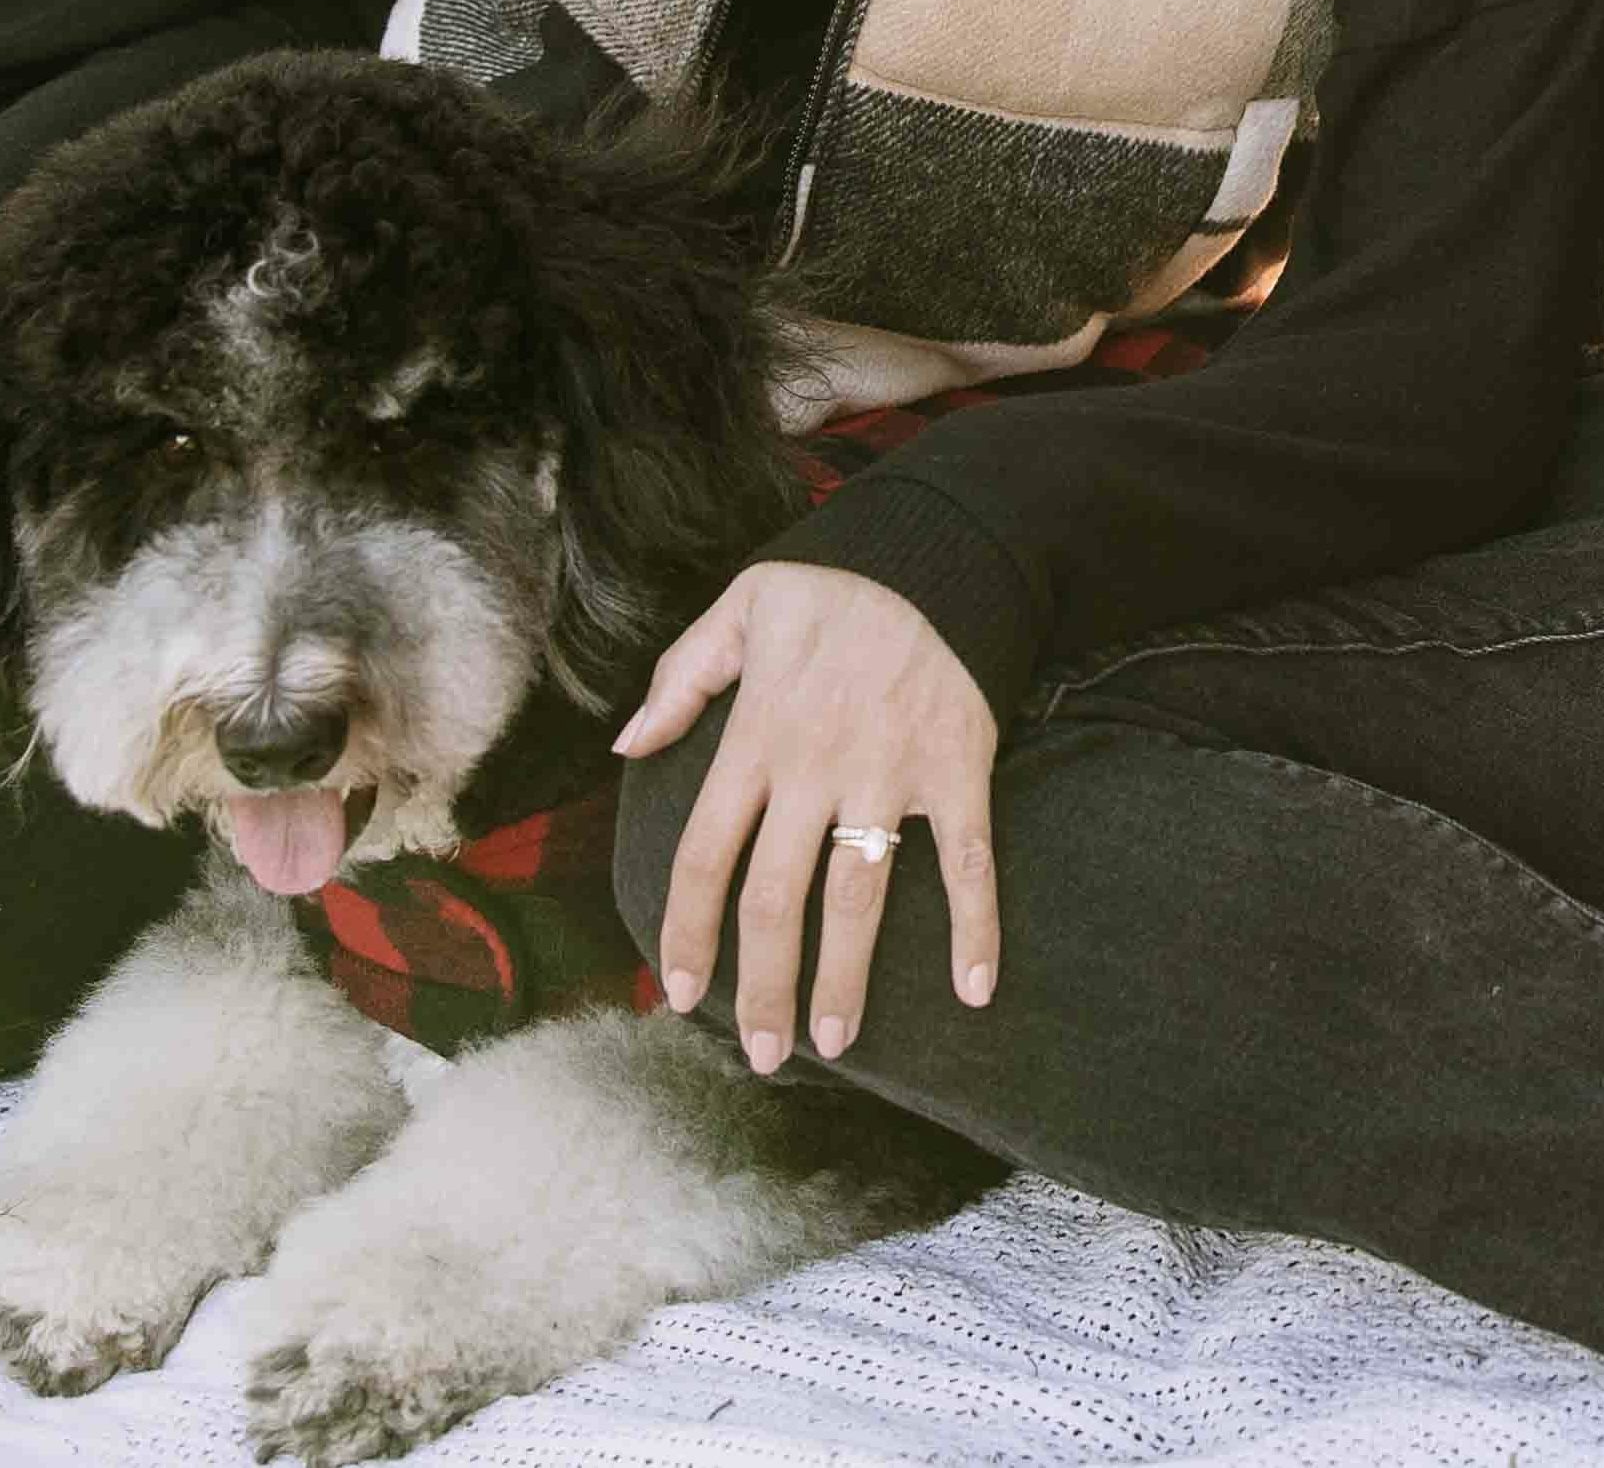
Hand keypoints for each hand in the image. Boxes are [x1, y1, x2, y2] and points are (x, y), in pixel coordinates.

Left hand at [620, 562, 1001, 1072]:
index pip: (704, 855)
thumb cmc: (834, 584)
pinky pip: (966, 863)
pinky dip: (976, 928)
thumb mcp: (737, 610)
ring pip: (857, 898)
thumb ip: (680, 681)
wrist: (938, 550)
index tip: (678, 992)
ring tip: (833, 1042)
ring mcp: (888, 776)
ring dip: (844, 979)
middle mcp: (815, 769)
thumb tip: (627, 745)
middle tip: (763, 1053)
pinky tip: (975, 990)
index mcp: (755, 738)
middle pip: (775, 900)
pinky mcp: (955, 772)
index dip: (686, 932)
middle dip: (763, 986)